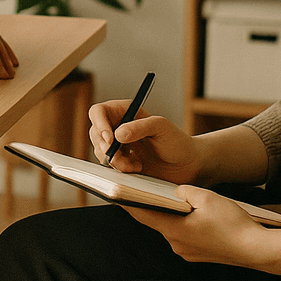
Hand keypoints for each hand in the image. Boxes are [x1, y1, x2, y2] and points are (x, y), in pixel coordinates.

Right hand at [88, 104, 202, 183]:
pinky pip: (109, 166)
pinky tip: (137, 168)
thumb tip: (117, 134)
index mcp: (125, 112)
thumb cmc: (177, 142)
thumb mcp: (162, 128)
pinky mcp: (120, 162)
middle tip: (120, 155)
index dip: (99, 124)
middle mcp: (118, 127)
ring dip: (115, 160)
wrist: (186, 165)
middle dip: (105, 147)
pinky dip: (120, 169)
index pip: (99, 112)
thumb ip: (140, 127)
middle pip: (95, 133)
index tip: (109, 138)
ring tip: (136, 164)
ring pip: (100, 151)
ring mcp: (118, 146)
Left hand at [125, 186, 268, 267]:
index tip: (114, 191)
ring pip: (173, 227)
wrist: (258, 250)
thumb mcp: (206, 197)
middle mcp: (176, 244)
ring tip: (169, 197)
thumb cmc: (233, 223)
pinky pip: (185, 235)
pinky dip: (184, 223)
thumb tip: (176, 191)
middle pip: (157, 220)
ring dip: (171, 214)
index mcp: (173, 230)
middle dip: (151, 204)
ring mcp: (188, 252)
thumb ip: (185, 191)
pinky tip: (193, 213)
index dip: (127, 201)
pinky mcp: (199, 254)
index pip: (142, 213)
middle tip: (140, 188)